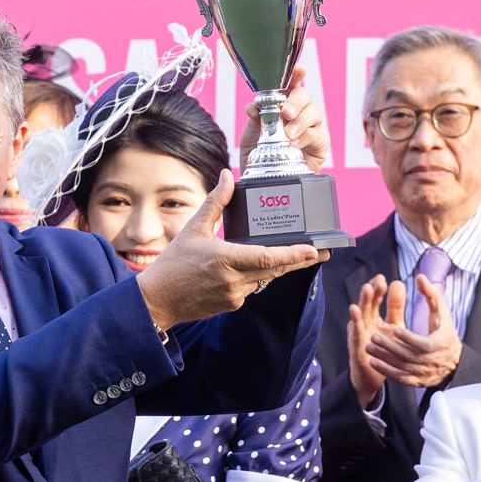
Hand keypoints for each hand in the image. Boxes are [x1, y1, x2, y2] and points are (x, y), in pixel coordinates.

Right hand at [137, 171, 319, 328]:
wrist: (157, 301)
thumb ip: (215, 202)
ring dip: (276, 267)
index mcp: (225, 259)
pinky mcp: (232, 305)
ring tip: (294, 254)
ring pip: (264, 279)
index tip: (314, 251)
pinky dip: (255, 276)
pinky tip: (248, 267)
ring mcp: (235, 296)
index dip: (293, 255)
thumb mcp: (193, 229)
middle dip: (299, 261)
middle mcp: (234, 281)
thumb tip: (227, 175)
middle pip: (275, 270)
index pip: (267, 258)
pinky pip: (252, 287)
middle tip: (324, 252)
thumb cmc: (173, 264)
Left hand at [239, 64, 327, 172]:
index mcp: (281, 104)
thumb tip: (253, 107)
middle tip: (286, 113)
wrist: (263, 179)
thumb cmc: (258, 154)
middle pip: (305, 96)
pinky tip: (296, 143)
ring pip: (315, 112)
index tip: (299, 69)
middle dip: (296, 101)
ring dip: (301, 121)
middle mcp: (298, 112)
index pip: (290, 85)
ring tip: (289, 134)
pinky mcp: (319, 144)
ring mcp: (311, 127)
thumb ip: (254, 120)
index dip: (295, 74)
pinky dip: (307, 137)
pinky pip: (319, 135)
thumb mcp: (251, 136)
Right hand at [346, 274, 387, 407]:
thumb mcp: (393, 327)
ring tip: (367, 289)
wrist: (372, 377)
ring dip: (363, 302)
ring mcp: (359, 335)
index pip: (375, 300)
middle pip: (368, 305)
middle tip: (378, 280)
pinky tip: (354, 310)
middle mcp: (364, 324)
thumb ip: (395, 307)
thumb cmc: (383, 350)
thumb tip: (398, 282)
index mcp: (373, 318)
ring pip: (360, 315)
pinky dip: (355, 321)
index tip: (382, 278)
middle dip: (372, 292)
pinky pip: (356, 333)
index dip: (378, 289)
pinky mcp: (357, 347)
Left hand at [364, 277, 462, 388]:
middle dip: (390, 347)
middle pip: (409, 356)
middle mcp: (433, 361)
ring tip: (367, 347)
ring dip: (384, 358)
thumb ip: (431, 294)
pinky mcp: (418, 381)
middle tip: (373, 336)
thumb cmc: (445, 332)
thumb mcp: (442, 312)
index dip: (409, 338)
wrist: (454, 362)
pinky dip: (387, 372)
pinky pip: (401, 379)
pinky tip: (373, 363)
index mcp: (440, 344)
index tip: (394, 329)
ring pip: (402, 367)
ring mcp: (425, 373)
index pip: (424, 344)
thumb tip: (420, 277)